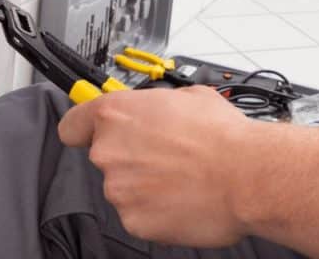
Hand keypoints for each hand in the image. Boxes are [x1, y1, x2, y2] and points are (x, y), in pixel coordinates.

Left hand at [58, 85, 251, 246]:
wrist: (246, 175)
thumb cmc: (222, 135)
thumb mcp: (187, 96)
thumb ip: (154, 104)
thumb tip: (155, 110)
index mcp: (116, 114)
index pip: (72, 124)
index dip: (83, 129)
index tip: (89, 133)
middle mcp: (109, 151)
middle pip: (104, 156)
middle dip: (130, 156)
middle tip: (164, 155)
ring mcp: (119, 189)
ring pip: (123, 187)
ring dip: (144, 184)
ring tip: (180, 177)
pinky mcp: (133, 221)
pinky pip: (138, 214)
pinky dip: (155, 210)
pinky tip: (181, 198)